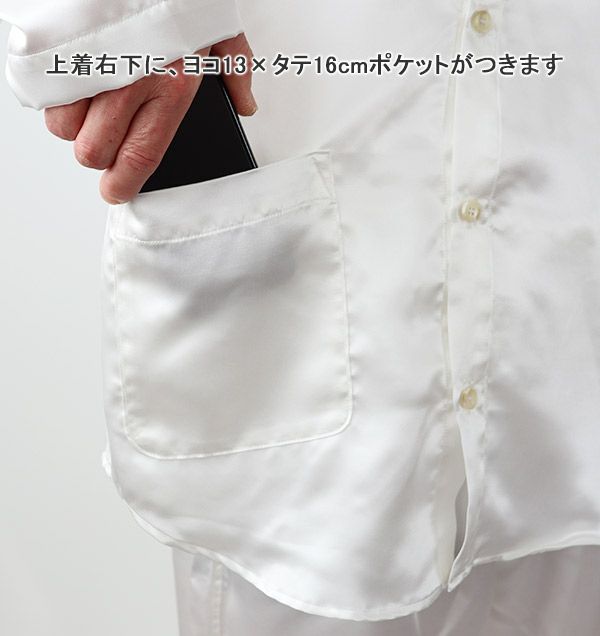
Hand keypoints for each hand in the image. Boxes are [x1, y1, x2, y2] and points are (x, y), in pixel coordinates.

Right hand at [44, 34, 256, 203]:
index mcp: (169, 86)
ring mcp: (86, 62)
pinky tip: (74, 82)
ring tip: (93, 104)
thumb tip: (246, 104)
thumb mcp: (225, 29)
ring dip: (75, 123)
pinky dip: (54, 94)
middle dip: (97, 155)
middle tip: (108, 142)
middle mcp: (125, 81)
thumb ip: (237, 73)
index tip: (117, 190)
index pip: (141, 155)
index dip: (124, 182)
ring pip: (63, 125)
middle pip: (92, 151)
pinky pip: (42, 91)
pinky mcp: (55, 45)